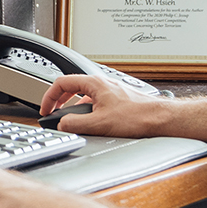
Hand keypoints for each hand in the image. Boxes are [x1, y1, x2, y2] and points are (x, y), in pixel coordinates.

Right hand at [39, 75, 163, 138]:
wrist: (160, 119)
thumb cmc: (137, 116)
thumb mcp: (99, 123)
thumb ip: (75, 123)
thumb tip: (62, 124)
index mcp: (94, 83)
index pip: (61, 83)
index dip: (49, 97)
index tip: (46, 109)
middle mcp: (101, 84)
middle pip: (71, 88)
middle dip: (59, 102)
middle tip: (54, 114)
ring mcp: (110, 91)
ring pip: (84, 96)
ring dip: (74, 108)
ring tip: (71, 121)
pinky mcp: (117, 100)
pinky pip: (95, 102)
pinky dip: (87, 112)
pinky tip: (92, 123)